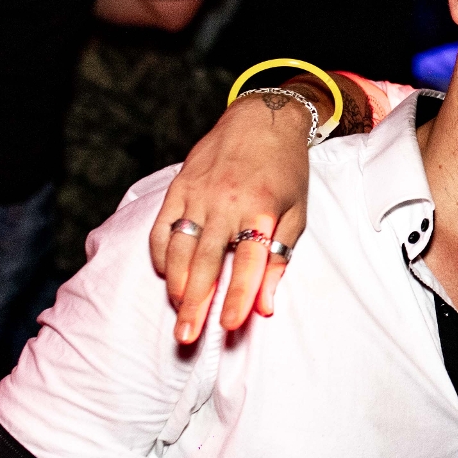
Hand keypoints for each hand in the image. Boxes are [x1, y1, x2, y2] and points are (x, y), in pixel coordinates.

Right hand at [149, 93, 314, 343]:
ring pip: (178, 247)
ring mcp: (198, 193)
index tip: (230, 326)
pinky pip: (162, 227)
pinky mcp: (179, 186)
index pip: (248, 262)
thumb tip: (266, 306)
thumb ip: (279, 258)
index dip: (239, 296)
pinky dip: (160, 253)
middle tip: (186, 337)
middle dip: (195, 303)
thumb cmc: (286, 171)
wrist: (263, 120)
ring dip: (175, 283)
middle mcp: (226, 202)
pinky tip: (166, 275)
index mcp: (261, 209)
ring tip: (178, 311)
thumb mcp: (297, 213)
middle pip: (205, 261)